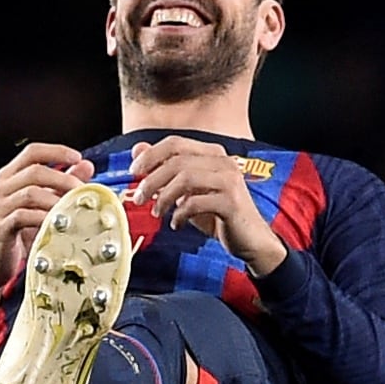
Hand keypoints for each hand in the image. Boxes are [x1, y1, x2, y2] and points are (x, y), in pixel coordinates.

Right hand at [0, 143, 96, 314]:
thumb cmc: (16, 236)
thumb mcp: (40, 206)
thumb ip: (60, 185)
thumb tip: (86, 165)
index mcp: (8, 178)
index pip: (32, 152)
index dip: (56, 151)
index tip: (77, 157)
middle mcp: (0, 188)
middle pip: (34, 170)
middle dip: (63, 178)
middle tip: (82, 189)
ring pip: (30, 192)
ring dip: (56, 199)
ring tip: (74, 208)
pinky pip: (24, 217)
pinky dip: (44, 218)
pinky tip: (58, 223)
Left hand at [124, 139, 284, 272]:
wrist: (250, 241)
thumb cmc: (218, 216)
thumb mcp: (188, 192)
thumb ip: (165, 171)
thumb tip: (137, 150)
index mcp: (213, 154)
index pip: (176, 143)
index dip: (151, 154)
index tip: (134, 171)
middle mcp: (223, 162)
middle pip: (177, 160)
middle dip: (152, 179)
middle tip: (139, 197)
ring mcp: (229, 180)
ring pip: (185, 178)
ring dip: (164, 197)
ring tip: (157, 212)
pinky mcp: (231, 202)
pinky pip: (196, 203)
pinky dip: (180, 214)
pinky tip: (176, 224)